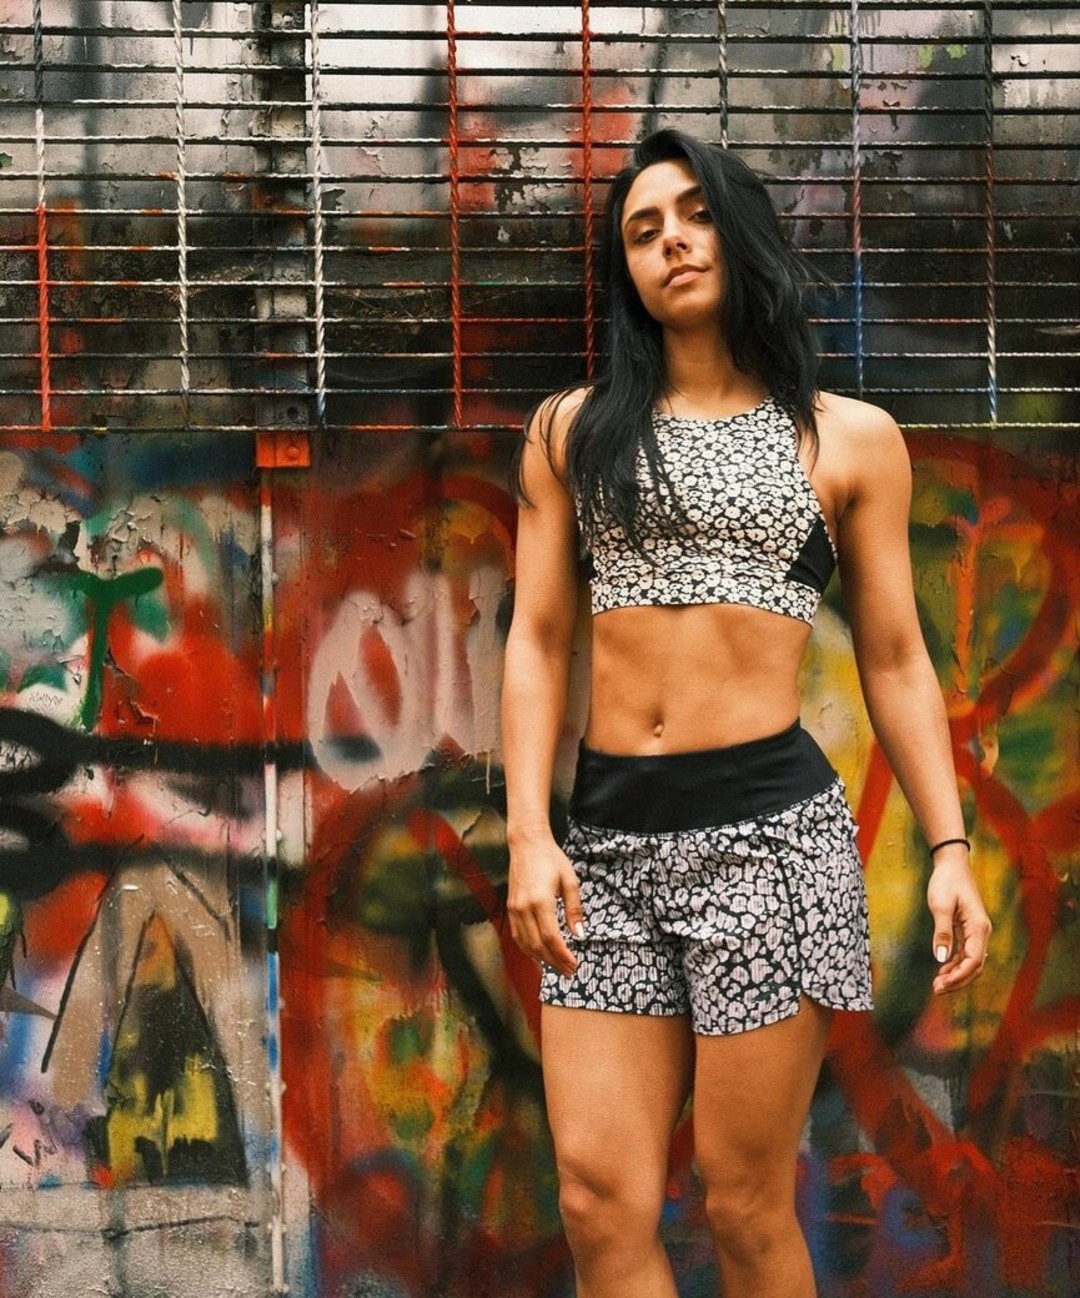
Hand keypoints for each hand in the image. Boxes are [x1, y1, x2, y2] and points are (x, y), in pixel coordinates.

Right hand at [507, 832, 582, 977]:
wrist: (527, 843)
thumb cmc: (551, 859)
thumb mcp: (570, 881)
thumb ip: (574, 910)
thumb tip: (580, 934)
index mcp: (541, 901)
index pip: (551, 937)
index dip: (563, 955)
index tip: (574, 965)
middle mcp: (524, 907)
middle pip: (537, 945)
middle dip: (554, 962)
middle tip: (569, 971)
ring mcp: (514, 908)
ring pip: (525, 944)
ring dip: (541, 959)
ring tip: (557, 966)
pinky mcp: (510, 907)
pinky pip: (517, 936)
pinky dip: (528, 949)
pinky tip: (539, 954)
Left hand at [926, 848, 991, 994]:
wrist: (951, 864)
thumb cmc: (946, 882)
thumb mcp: (940, 906)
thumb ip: (942, 932)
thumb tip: (941, 958)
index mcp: (979, 927)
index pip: (974, 960)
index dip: (959, 976)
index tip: (942, 984)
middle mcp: (982, 932)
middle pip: (975, 966)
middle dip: (958, 980)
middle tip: (937, 990)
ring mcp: (976, 932)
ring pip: (971, 962)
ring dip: (956, 975)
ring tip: (938, 984)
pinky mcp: (969, 930)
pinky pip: (966, 954)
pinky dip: (955, 964)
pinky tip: (943, 970)